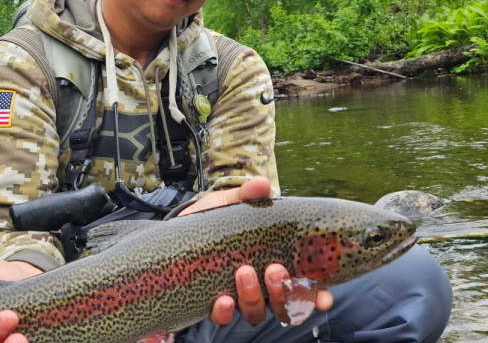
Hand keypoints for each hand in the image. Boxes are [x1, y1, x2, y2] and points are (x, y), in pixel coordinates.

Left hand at [178, 177, 333, 326]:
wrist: (179, 227)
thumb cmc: (213, 218)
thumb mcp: (229, 205)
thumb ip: (247, 196)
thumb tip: (262, 185)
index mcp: (273, 265)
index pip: (302, 288)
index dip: (316, 297)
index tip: (324, 297)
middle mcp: (259, 287)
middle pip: (282, 305)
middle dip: (283, 292)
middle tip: (275, 270)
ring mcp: (236, 296)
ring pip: (256, 312)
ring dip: (254, 296)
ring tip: (244, 271)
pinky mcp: (210, 302)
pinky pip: (223, 318)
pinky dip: (225, 313)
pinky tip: (223, 300)